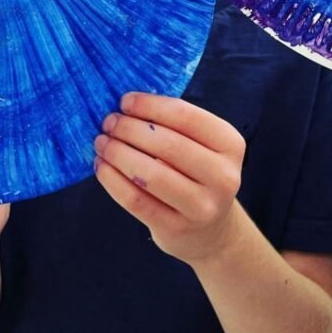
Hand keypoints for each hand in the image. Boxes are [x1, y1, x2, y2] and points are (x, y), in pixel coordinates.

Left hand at [94, 93, 245, 265]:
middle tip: (108, 122)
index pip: (185, 116)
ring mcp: (202, 206)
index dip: (150, 106)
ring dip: (119, 154)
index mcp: (230, 144)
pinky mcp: (177, 229)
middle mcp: (223, 176)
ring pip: (151, 175)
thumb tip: (127, 105)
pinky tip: (102, 167)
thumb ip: (174, 125)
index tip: (124, 101)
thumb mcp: (201, 146)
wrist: (210, 231)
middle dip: (130, 129)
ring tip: (102, 143)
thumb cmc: (197, 174)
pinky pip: (137, 201)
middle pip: (168, 145)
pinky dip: (113, 180)